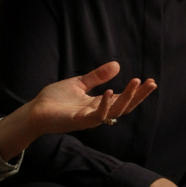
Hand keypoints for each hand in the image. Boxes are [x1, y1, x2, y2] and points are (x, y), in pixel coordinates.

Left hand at [0, 62, 155, 159]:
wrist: (34, 111)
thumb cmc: (54, 100)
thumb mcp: (79, 83)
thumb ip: (97, 76)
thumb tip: (117, 65)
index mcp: (98, 104)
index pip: (123, 99)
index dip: (137, 92)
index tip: (150, 81)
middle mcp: (97, 113)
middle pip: (124, 106)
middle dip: (138, 96)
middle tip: (151, 84)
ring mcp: (89, 119)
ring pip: (115, 111)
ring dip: (127, 98)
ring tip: (137, 83)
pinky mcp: (78, 121)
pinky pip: (96, 116)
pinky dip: (105, 105)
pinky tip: (110, 92)